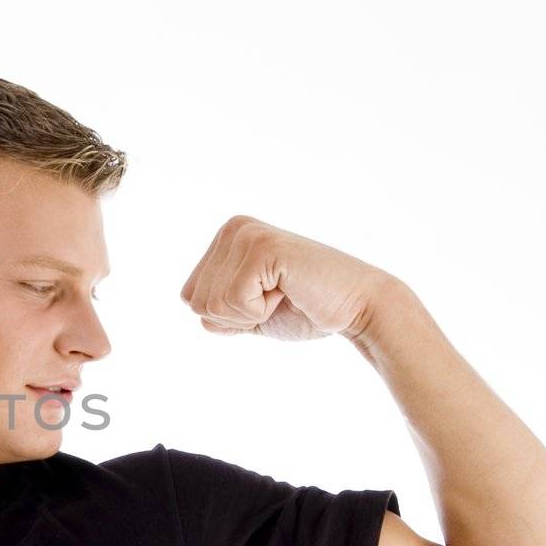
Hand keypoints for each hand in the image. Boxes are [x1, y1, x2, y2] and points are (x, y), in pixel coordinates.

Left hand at [177, 215, 391, 341]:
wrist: (356, 308)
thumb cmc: (305, 310)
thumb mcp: (247, 314)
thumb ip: (216, 310)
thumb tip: (191, 304)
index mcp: (225, 239)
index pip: (189, 297)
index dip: (225, 317)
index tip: (263, 301)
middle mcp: (232, 228)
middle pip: (195, 301)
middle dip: (234, 317)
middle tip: (276, 299)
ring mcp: (247, 234)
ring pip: (211, 304)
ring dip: (248, 314)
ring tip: (282, 293)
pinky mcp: (263, 247)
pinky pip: (233, 301)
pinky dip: (260, 311)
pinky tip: (287, 291)